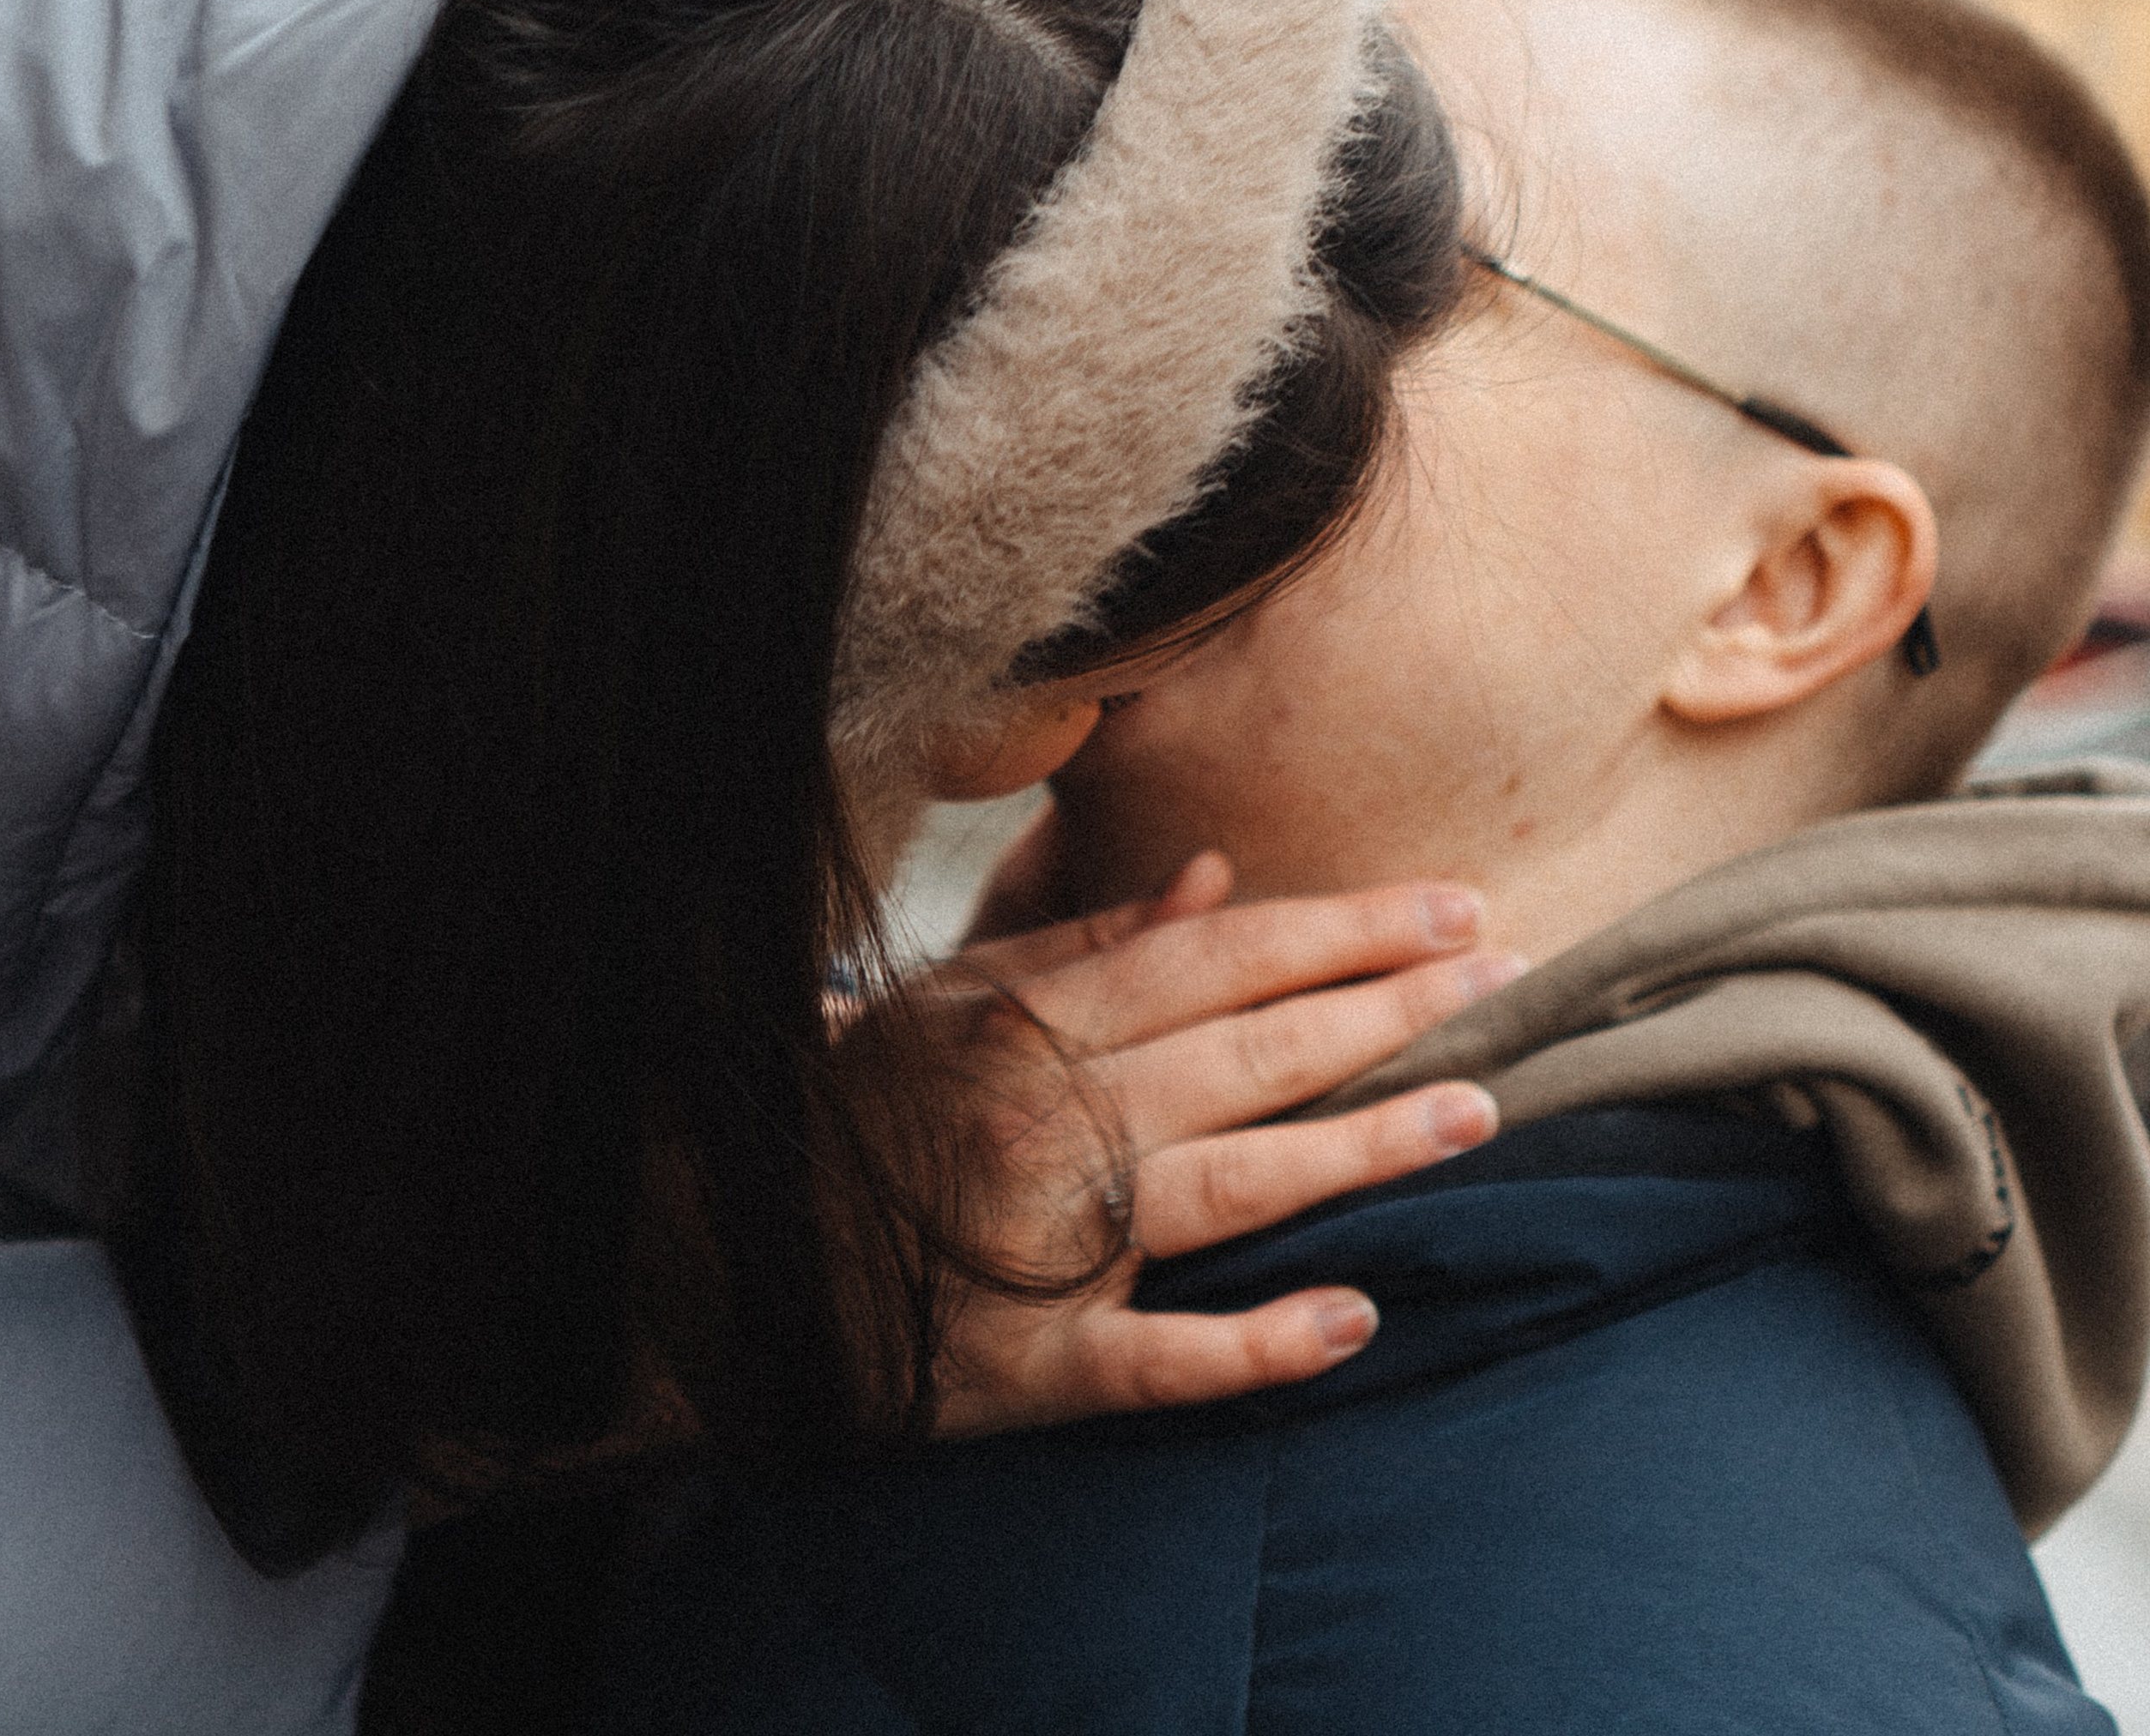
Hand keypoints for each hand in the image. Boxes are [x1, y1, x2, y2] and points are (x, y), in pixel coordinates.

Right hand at [915, 852, 1517, 1432]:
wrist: (733, 1263)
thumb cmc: (861, 1113)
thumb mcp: (955, 1002)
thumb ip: (1090, 946)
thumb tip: (1218, 878)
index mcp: (1032, 1025)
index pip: (1219, 960)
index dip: (1343, 929)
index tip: (1456, 907)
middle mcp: (1046, 1122)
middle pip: (1247, 1054)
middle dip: (1388, 1013)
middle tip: (1514, 983)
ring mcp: (1041, 1247)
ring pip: (1228, 1186)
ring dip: (1360, 1149)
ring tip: (1476, 1111)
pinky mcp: (1029, 1368)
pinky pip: (1156, 1358)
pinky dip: (1255, 1342)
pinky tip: (1356, 1318)